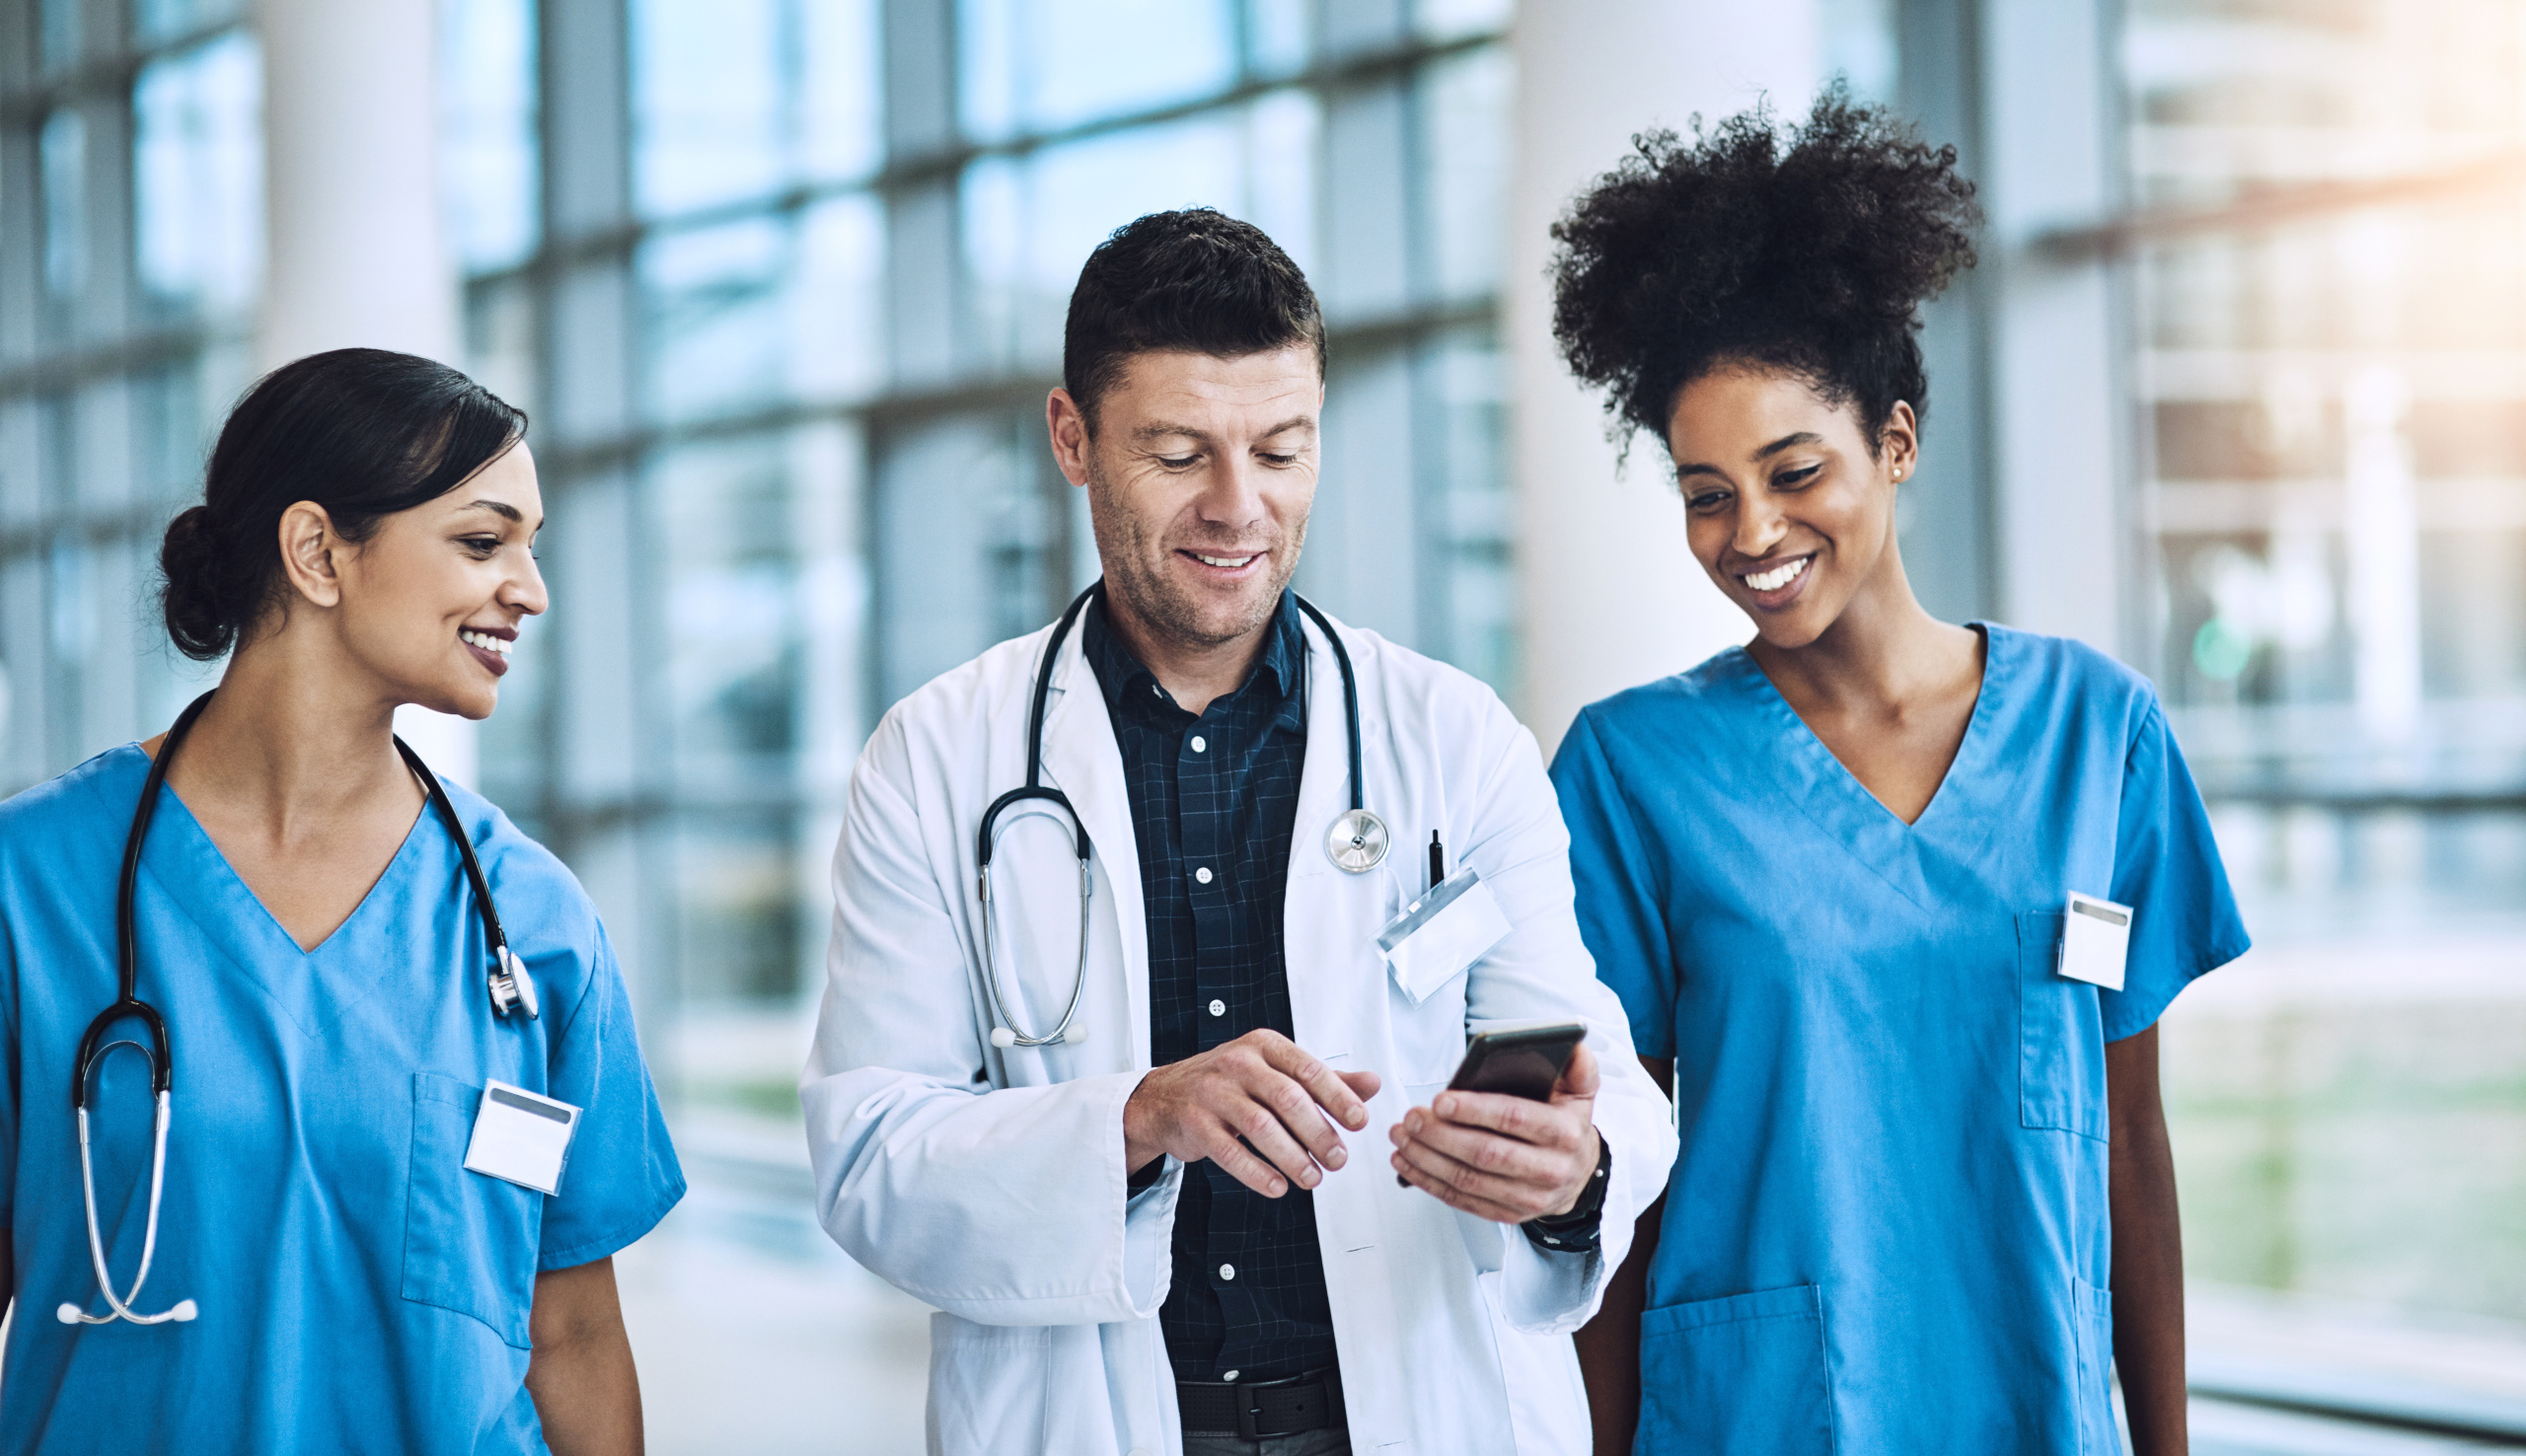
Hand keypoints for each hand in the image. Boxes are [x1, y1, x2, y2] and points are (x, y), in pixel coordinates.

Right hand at [1124, 1030, 1382, 1197]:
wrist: (1165, 1097)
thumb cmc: (1230, 1083)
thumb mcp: (1276, 1071)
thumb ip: (1324, 1079)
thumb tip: (1372, 1084)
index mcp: (1264, 1045)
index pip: (1308, 1068)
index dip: (1338, 1096)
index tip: (1360, 1122)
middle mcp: (1238, 1063)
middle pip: (1287, 1098)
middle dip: (1319, 1132)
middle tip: (1339, 1159)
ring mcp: (1212, 1091)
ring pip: (1260, 1126)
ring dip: (1292, 1157)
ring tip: (1313, 1178)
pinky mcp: (1194, 1122)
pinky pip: (1230, 1151)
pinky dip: (1257, 1173)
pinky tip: (1278, 1186)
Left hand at [1390, 1040, 1601, 1222]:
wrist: (1578, 1174)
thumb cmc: (1566, 1123)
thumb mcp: (1579, 1091)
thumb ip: (1577, 1066)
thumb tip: (1574, 1043)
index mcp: (1564, 1132)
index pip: (1514, 1119)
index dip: (1474, 1110)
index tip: (1440, 1100)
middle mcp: (1550, 1169)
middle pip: (1485, 1153)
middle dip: (1441, 1135)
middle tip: (1411, 1117)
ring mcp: (1529, 1197)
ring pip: (1469, 1179)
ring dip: (1427, 1158)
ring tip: (1401, 1136)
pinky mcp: (1509, 1213)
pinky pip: (1463, 1200)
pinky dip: (1429, 1182)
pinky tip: (1407, 1163)